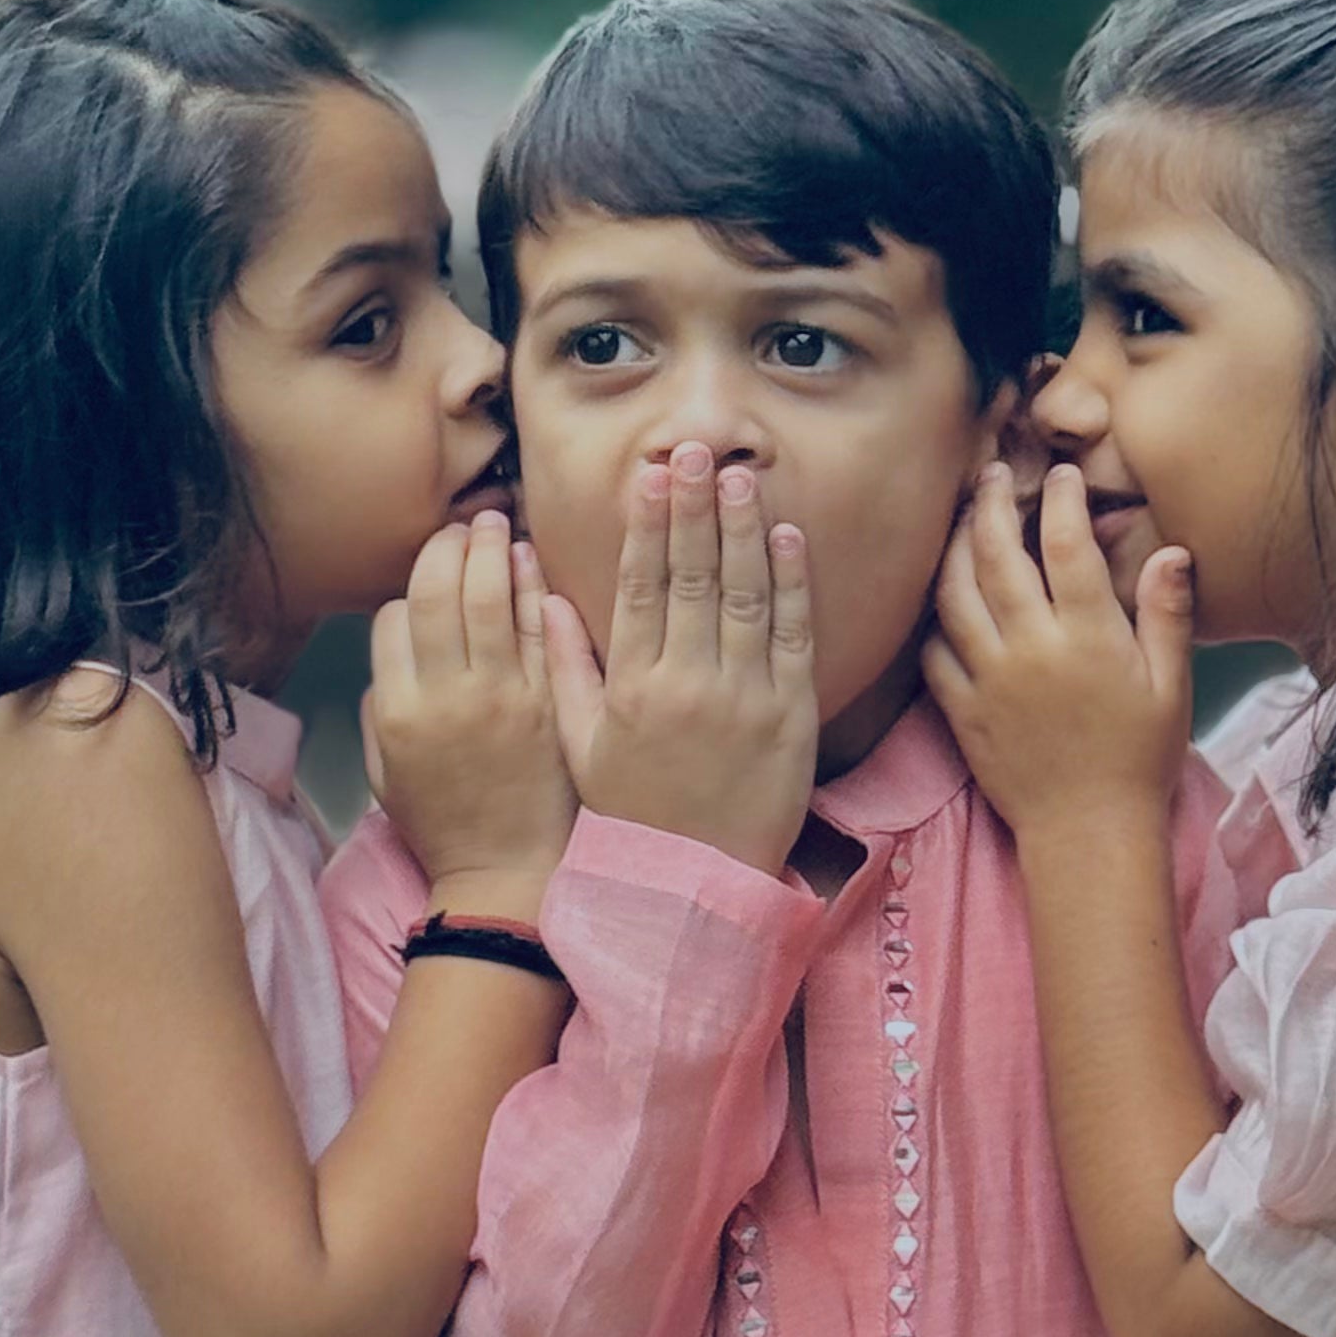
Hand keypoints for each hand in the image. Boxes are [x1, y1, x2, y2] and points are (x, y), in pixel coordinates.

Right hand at [361, 510, 575, 921]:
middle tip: (461, 525)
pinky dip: (532, 586)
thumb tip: (390, 655)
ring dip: (489, 549)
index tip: (422, 579)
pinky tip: (529, 559)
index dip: (405, 592)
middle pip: (438, 592)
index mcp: (399, 710)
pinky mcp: (548, 701)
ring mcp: (501, 695)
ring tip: (494, 522)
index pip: (392, 619)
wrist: (507, 870)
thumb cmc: (442, 823)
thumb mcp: (384, 772)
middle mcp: (446, 695)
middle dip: (447, 547)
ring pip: (488, 597)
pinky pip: (538, 627)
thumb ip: (378, 709)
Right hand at [541, 444, 815, 879]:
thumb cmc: (629, 816)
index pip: (641, 587)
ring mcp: (746, 697)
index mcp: (633, 687)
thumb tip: (543, 600)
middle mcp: (689, 684)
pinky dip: (791, 584)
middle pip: (692, 576)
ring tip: (739, 475)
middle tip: (696, 449)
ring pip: (744, 595)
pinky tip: (786, 537)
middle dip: (694, 507)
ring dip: (743, 530)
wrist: (692, 887)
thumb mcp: (580, 745)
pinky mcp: (791, 714)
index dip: (647, 525)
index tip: (651, 475)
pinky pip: (792, 636)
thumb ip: (563, 669)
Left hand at [924, 461, 1193, 846]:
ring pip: (954, 594)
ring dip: (955, 547)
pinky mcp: (961, 710)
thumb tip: (1171, 551)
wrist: (1090, 833)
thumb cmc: (1140, 759)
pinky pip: (934, 650)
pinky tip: (943, 596)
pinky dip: (934, 616)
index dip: (1060, 498)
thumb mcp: (1171, 686)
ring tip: (963, 521)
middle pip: (997, 555)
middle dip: (991, 503)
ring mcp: (989, 679)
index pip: (1067, 545)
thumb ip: (1166, 615)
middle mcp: (1032, 649)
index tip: (1059, 475)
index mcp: (1089, 637)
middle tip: (991, 474)